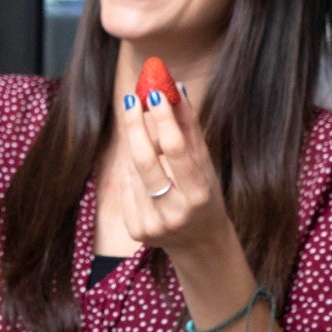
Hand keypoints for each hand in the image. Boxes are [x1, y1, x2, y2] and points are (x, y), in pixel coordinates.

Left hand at [118, 81, 235, 268]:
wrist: (200, 243)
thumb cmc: (205, 195)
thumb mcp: (205, 165)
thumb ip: (190, 129)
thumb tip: (176, 89)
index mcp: (198, 195)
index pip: (176, 150)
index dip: (163, 120)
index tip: (153, 93)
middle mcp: (175, 212)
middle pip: (145, 160)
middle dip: (136, 126)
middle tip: (131, 99)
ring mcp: (153, 224)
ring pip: (133, 171)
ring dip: (139, 151)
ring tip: (149, 144)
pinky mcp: (136, 231)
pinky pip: (127, 188)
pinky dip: (134, 175)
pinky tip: (148, 179)